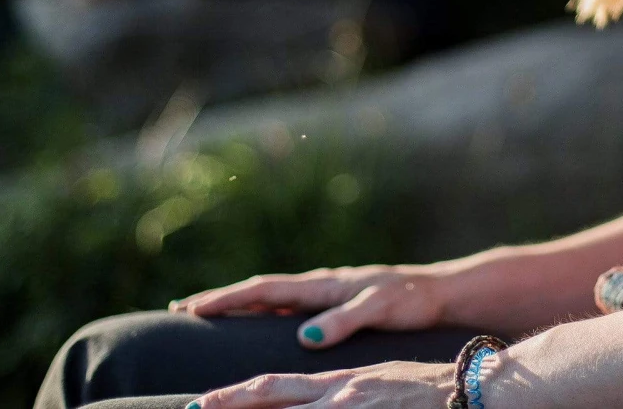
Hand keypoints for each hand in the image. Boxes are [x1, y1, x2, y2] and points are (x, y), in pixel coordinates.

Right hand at [169, 266, 448, 348]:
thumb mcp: (379, 309)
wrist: (440, 294)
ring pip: (272, 298)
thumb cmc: (412, 301)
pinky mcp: (335, 305)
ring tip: (206, 315)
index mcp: (324, 284)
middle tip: (182, 309)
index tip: (193, 307)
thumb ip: (344, 321)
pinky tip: (254, 325)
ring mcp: (325, 294)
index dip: (228, 298)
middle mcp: (320, 285)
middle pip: (260, 290)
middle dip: (221, 298)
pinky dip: (263, 312)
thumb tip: (305, 337)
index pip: (266, 288)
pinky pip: (288, 308)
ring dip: (239, 305)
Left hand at [189, 360, 453, 407]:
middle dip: (230, 403)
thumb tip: (313, 406)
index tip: (203, 401)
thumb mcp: (373, 387)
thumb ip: (339, 397)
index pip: (276, 386)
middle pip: (273, 395)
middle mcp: (338, 395)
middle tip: (192, 407)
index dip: (237, 394)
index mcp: (337, 384)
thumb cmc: (423, 391)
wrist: (468, 388)